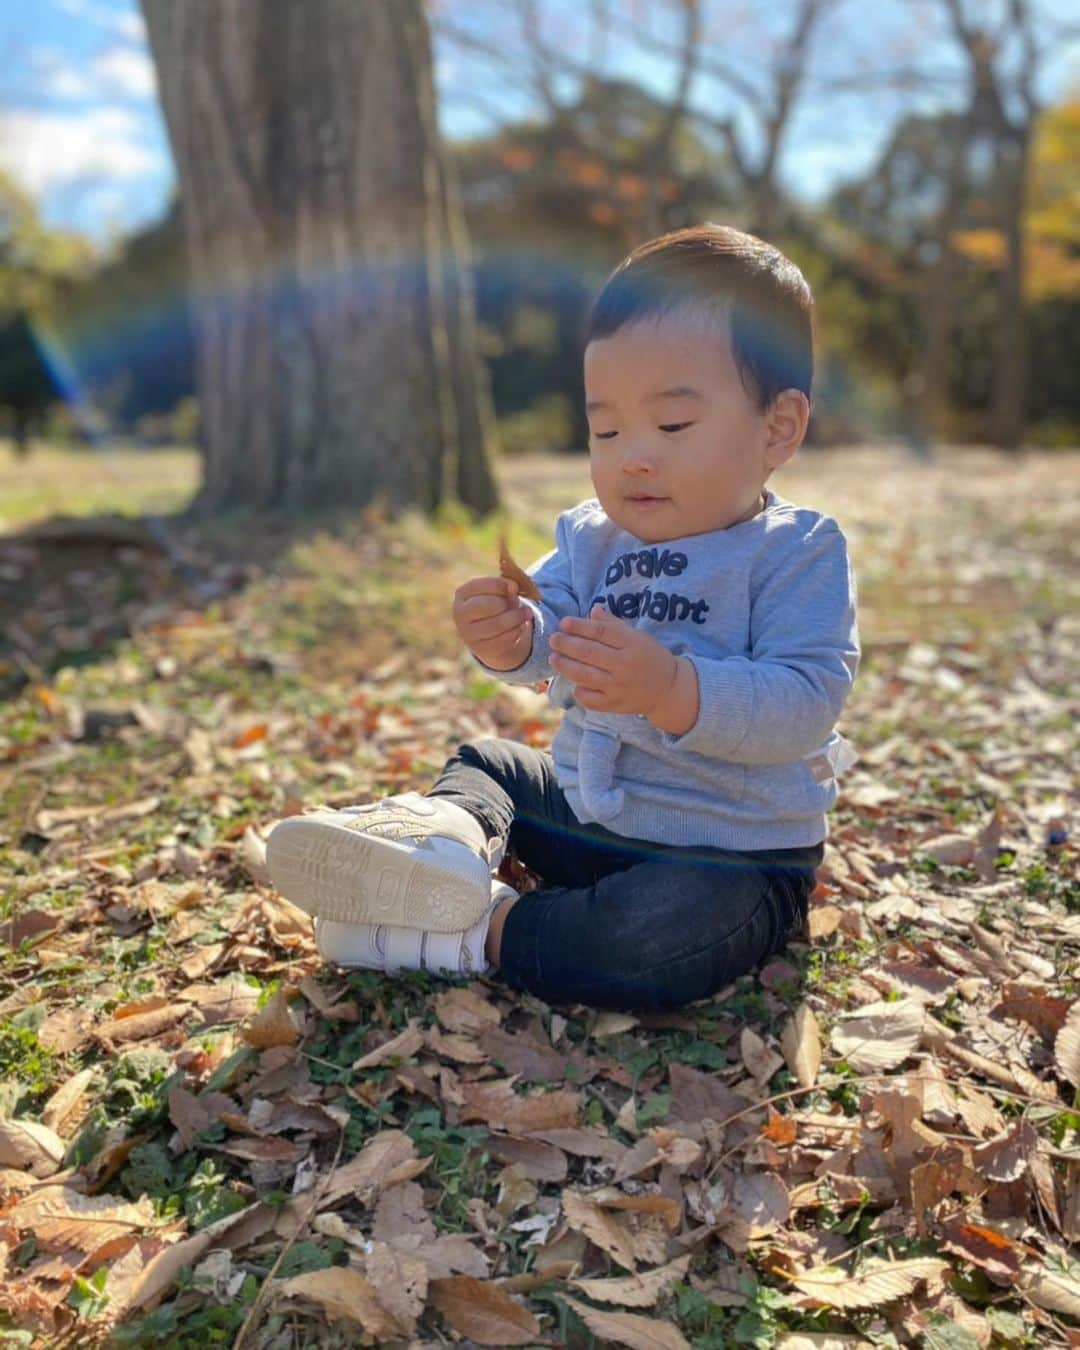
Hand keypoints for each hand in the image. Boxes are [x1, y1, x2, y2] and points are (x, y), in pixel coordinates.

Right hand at [453, 576, 533, 671]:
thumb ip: (506, 586)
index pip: (482, 586)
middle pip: (487, 605)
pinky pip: (503, 640)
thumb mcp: (499, 592)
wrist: (490, 633)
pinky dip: (516, 631)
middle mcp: (460, 614)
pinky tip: (521, 626)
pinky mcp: (481, 649)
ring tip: (526, 613)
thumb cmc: (495, 604)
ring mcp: (468, 633)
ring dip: (517, 618)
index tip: (515, 587)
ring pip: (497, 624)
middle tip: (519, 603)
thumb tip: (513, 587)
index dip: (502, 585)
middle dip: (507, 604)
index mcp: (462, 594)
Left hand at [549, 605, 678, 715]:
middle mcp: (624, 665)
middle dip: (566, 644)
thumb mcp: (638, 636)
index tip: (564, 623)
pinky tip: (574, 683)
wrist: (668, 689)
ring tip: (553, 658)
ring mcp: (618, 686)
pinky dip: (579, 691)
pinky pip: (590, 699)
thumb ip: (614, 625)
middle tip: (553, 639)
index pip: (601, 632)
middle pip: (589, 653)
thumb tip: (593, 610)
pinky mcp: (615, 704)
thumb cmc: (649, 657)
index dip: (579, 626)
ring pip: (585, 675)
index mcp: (632, 644)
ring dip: (565, 666)